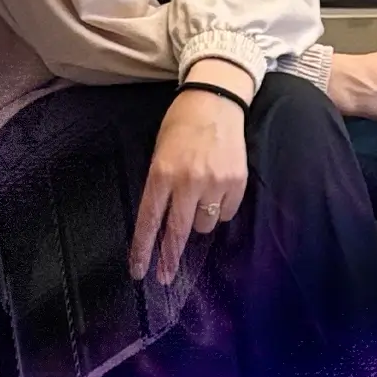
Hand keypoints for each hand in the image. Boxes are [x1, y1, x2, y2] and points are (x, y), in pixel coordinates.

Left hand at [128, 81, 247, 284]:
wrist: (217, 100)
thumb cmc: (182, 125)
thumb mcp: (159, 152)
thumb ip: (160, 185)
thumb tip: (161, 222)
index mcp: (162, 173)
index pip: (149, 220)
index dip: (143, 249)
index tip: (139, 271)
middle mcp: (188, 181)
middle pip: (177, 231)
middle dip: (169, 258)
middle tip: (164, 277)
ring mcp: (215, 182)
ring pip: (204, 224)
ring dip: (198, 219)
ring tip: (199, 196)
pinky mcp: (237, 182)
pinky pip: (225, 213)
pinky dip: (220, 208)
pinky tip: (217, 188)